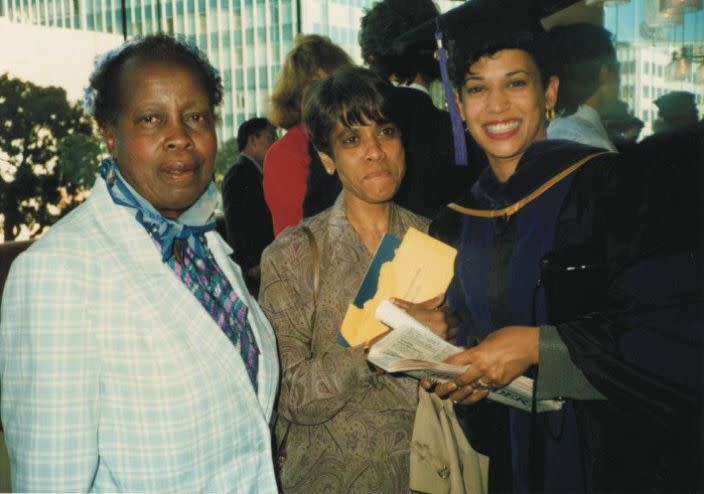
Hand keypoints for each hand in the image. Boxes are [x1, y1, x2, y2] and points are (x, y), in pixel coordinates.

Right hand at [391, 294, 457, 341]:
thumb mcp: (418, 308)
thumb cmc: (407, 320)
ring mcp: (443, 337)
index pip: (453, 313)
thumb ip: (433, 302)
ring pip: (455, 333)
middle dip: (452, 322)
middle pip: (456, 323)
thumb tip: (442, 296)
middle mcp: (444, 326)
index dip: (450, 313)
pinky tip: (443, 339)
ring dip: (452, 331)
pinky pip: (451, 343)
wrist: (399, 335)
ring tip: (443, 330)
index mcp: (440, 315)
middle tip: (446, 322)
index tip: (446, 314)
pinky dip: (449, 341)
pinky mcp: (440, 346)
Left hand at [423, 326, 539, 405]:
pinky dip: (475, 395)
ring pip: (470, 391)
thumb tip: (464, 357)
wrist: (530, 346)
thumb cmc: (509, 337)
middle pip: (459, 381)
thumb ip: (475, 350)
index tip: (435, 371)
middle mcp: (482, 368)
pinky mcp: (500, 384)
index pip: (453, 363)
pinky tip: (468, 397)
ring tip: (451, 396)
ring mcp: (491, 378)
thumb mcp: (487, 340)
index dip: (442, 368)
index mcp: (477, 353)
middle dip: (448, 386)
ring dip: (459, 394)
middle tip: (439, 388)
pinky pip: (484, 391)